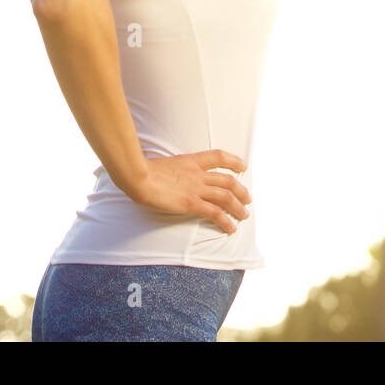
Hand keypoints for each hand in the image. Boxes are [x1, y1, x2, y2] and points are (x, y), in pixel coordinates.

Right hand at [126, 149, 251, 233]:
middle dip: (241, 190)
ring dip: (238, 207)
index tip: (243, 166)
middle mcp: (197, 174)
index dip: (234, 160)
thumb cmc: (142, 171)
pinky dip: (226, 221)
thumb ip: (173, 170)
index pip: (218, 156)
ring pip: (226, 197)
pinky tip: (231, 228)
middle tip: (247, 199)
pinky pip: (215, 213)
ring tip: (244, 215)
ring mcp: (195, 188)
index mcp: (190, 161)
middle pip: (228, 180)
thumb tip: (170, 177)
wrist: (137, 176)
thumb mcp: (163, 164)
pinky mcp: (191, 203)